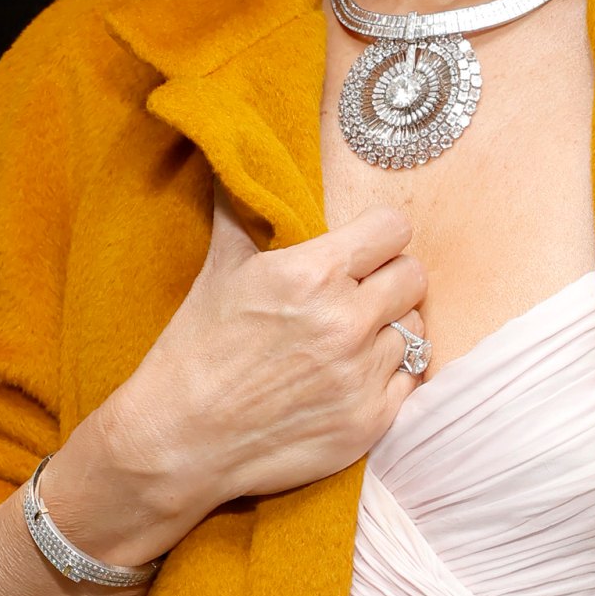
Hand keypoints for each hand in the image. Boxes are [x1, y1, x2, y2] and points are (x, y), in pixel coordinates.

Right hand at [46, 194, 424, 564]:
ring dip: (388, 329)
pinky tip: (350, 375)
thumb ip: (245, 208)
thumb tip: (240, 154)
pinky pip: (411, 379)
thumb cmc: (196, 350)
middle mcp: (345, 322)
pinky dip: (388, 375)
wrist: (180, 441)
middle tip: (358, 293)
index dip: (379, 236)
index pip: (393, 230)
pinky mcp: (371, 421)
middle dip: (388, 279)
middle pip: (413, 276)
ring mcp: (361, 376)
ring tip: (349, 339)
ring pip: (414, 328)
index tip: (364, 248)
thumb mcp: (220, 268)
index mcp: (311, 274)